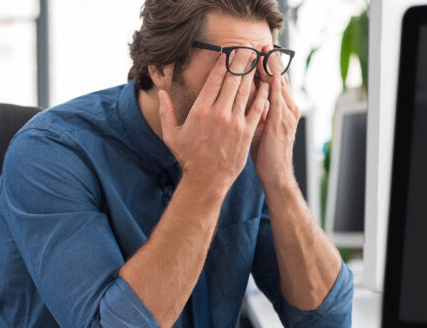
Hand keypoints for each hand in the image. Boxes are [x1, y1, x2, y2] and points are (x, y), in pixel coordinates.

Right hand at [159, 52, 269, 193]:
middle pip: (232, 80)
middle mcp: (218, 113)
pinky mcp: (246, 132)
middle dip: (240, 62)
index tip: (228, 53)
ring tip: (256, 61)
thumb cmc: (188, 157)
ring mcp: (234, 122)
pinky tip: (266, 85)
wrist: (206, 179)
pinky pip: (257, 108)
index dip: (223, 64)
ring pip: (245, 91)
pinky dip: (262, 95)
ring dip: (252, 74)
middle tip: (246, 49)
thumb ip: (166, 111)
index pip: (214, 80)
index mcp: (200, 110)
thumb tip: (161, 93)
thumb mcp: (171, 134)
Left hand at [251, 45, 300, 189]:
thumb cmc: (266, 154)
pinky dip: (272, 86)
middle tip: (260, 43)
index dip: (267, 65)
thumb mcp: (261, 128)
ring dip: (271, 68)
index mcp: (283, 109)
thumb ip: (257, 111)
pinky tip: (267, 74)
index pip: (274, 81)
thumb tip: (244, 97)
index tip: (257, 51)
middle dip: (270, 61)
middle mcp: (287, 108)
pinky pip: (276, 100)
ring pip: (278, 86)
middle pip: (278, 78)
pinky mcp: (280, 124)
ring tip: (264, 51)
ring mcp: (286, 115)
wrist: (276, 175)